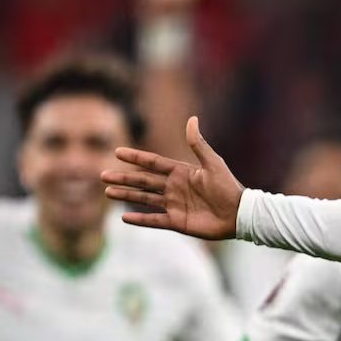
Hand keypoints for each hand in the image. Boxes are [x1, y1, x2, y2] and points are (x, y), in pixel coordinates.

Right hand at [102, 116, 244, 238]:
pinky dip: (140, 219)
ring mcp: (174, 205)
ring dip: (126, 195)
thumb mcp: (212, 163)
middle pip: (143, 181)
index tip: (118, 152)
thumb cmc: (228, 186)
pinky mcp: (176, 222)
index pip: (153, 163)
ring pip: (144, 199)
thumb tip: (192, 119)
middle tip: (102, 175)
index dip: (136, 158)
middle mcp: (174, 188)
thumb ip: (198, 144)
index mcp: (181, 172)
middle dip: (123, 177)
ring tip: (107, 191)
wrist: (238, 214)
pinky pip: (154, 220)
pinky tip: (123, 217)